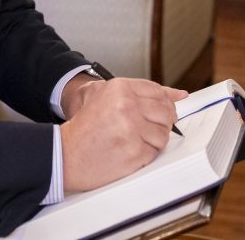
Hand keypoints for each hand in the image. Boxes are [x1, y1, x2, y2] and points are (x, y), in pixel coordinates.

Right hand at [60, 78, 187, 192]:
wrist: (65, 153)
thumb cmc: (84, 126)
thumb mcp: (105, 96)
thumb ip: (142, 91)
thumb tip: (179, 94)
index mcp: (120, 88)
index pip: (158, 92)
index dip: (164, 104)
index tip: (164, 111)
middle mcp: (127, 106)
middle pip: (165, 113)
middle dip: (160, 123)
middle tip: (146, 129)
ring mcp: (132, 129)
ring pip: (163, 134)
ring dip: (153, 140)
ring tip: (134, 141)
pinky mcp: (134, 151)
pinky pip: (155, 152)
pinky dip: (146, 155)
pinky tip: (130, 152)